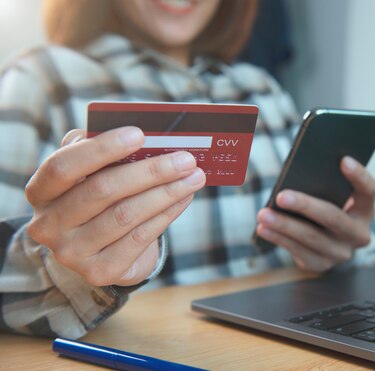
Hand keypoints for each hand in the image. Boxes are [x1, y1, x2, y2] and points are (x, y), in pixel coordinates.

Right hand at [26, 127, 204, 285]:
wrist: (99, 252)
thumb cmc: (99, 199)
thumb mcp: (90, 174)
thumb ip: (101, 153)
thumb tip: (141, 137)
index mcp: (40, 192)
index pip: (63, 166)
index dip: (101, 149)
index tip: (139, 134)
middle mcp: (48, 225)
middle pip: (102, 190)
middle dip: (150, 172)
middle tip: (186, 159)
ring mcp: (71, 253)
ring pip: (126, 215)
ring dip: (166, 193)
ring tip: (194, 177)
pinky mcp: (99, 272)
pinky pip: (140, 237)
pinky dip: (167, 214)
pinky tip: (184, 198)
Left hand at [256, 156, 374, 272]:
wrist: (327, 241)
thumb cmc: (326, 206)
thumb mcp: (332, 195)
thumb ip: (325, 185)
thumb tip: (298, 176)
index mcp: (365, 209)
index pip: (369, 190)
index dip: (358, 175)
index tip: (343, 160)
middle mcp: (359, 233)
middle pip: (333, 217)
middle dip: (305, 206)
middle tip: (281, 196)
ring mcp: (342, 252)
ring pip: (311, 237)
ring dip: (284, 225)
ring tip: (263, 214)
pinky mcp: (322, 265)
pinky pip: (299, 252)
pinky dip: (279, 238)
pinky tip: (263, 228)